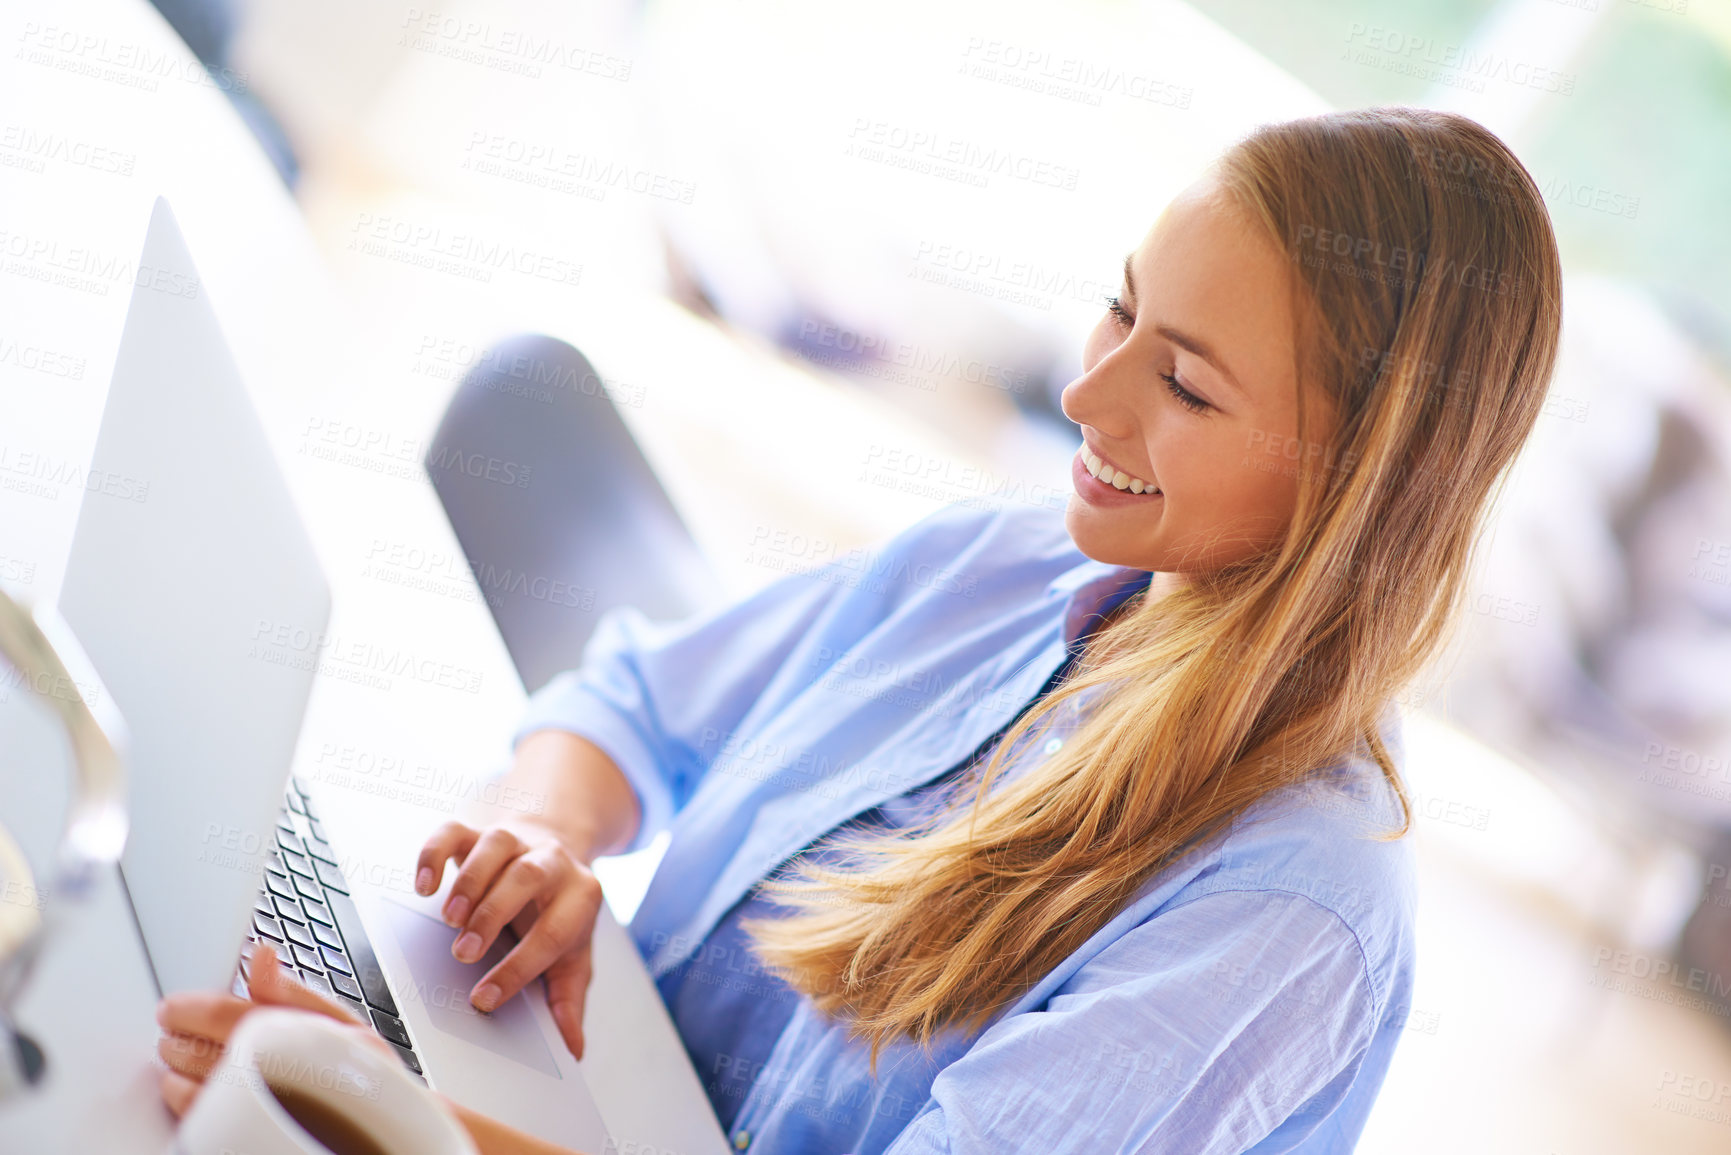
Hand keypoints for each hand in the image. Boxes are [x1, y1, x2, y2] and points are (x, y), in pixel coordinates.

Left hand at [156, 941, 389, 1116]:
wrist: (376, 1132)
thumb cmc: (359, 1078)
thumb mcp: (341, 1025)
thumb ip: (293, 992)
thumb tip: (261, 956)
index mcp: (297, 1036)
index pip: (227, 1014)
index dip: (194, 1007)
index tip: (177, 1006)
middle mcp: (276, 1072)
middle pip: (202, 1048)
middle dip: (180, 1033)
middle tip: (172, 1024)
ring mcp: (258, 1106)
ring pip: (194, 1080)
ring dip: (176, 1062)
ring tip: (175, 1050)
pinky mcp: (248, 1129)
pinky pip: (198, 1113)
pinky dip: (180, 1096)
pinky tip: (179, 1085)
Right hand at [415, 819, 604, 1059]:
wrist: (554, 851)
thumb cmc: (558, 913)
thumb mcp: (572, 955)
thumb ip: (568, 999)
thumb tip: (573, 1048)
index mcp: (580, 895)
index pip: (554, 932)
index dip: (519, 968)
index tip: (485, 999)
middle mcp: (551, 861)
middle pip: (528, 877)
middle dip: (493, 915)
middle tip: (464, 953)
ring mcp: (515, 841)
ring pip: (495, 845)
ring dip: (469, 883)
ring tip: (449, 921)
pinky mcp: (478, 830)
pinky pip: (454, 831)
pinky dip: (434, 854)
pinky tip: (425, 886)